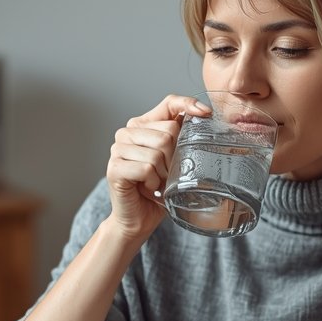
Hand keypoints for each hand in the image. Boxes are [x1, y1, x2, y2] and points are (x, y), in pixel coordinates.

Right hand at [106, 94, 210, 239]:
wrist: (138, 218)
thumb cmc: (158, 189)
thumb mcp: (174, 159)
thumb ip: (182, 138)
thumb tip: (205, 117)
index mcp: (142, 124)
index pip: (169, 102)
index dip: (188, 104)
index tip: (206, 113)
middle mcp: (127, 132)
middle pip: (167, 132)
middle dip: (174, 159)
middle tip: (167, 174)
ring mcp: (118, 149)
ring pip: (157, 153)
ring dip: (163, 174)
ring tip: (157, 182)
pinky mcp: (114, 167)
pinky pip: (146, 168)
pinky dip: (152, 182)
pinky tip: (148, 187)